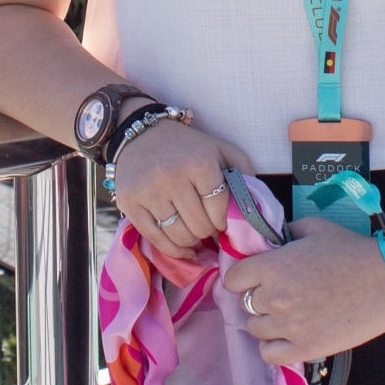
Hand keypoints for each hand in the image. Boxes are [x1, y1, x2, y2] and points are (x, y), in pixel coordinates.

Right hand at [110, 119, 252, 261]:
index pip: (219, 209)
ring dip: (192, 241)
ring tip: (195, 234)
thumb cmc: (186, 146)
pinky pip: (155, 239)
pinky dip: (173, 249)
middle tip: (208, 227)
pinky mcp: (130, 203)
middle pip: (200, 226)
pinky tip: (183, 248)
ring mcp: (149, 191)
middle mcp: (173, 177)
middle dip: (208, 232)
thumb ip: (244, 172)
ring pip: (179, 235)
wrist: (140, 134)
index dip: (223, 220)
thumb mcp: (220, 149)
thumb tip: (254, 206)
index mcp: (199, 163)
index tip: (221, 220)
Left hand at [222, 218, 384, 365]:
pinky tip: (285, 336)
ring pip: (255, 329)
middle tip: (279, 293)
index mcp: (273, 266)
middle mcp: (274, 297)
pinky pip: (269, 354)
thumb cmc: (351, 249)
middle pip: (245, 303)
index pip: (233, 279)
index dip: (242, 277)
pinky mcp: (305, 348)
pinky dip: (272, 346)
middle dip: (258, 297)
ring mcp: (288, 326)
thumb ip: (286, 233)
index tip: (254, 277)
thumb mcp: (314, 228)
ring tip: (285, 314)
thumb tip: (272, 240)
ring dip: (265, 321)